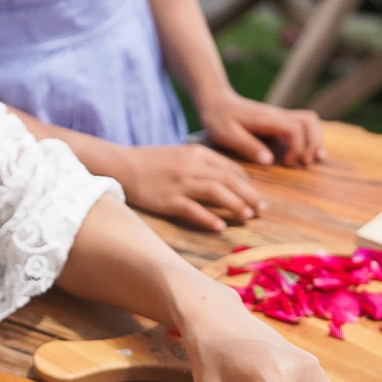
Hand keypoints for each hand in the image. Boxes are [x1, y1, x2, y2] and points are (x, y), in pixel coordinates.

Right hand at [113, 144, 263, 230]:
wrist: (121, 165)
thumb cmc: (151, 162)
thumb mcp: (180, 155)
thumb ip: (203, 164)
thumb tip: (226, 179)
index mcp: (197, 153)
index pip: (231, 168)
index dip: (247, 183)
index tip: (255, 195)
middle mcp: (191, 166)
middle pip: (229, 180)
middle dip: (249, 195)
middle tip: (261, 209)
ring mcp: (179, 184)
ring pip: (216, 193)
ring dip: (235, 205)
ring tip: (247, 217)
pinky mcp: (167, 200)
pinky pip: (192, 210)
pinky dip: (208, 218)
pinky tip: (220, 227)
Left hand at [198, 93, 324, 166]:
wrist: (216, 102)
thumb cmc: (218, 119)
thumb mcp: (227, 135)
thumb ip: (248, 146)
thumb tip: (269, 160)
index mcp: (266, 118)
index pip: (294, 129)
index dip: (297, 148)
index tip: (287, 163)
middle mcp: (278, 114)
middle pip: (310, 121)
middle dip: (314, 143)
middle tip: (306, 163)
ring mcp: (280, 116)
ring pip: (310, 121)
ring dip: (315, 140)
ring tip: (311, 160)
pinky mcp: (279, 121)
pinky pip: (302, 125)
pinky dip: (309, 138)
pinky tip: (304, 153)